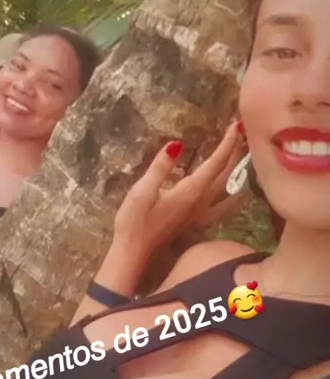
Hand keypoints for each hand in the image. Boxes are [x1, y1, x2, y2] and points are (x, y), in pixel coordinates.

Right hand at [112, 122, 246, 265]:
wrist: (133, 253)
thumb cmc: (134, 221)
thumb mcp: (142, 190)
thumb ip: (160, 167)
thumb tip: (177, 144)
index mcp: (190, 192)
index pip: (215, 164)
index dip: (227, 144)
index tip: (237, 126)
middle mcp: (200, 203)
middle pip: (226, 175)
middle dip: (236, 153)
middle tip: (244, 132)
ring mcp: (200, 214)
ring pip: (228, 191)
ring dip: (237, 172)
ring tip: (246, 157)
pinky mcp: (196, 222)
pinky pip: (223, 206)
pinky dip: (235, 195)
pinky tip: (239, 193)